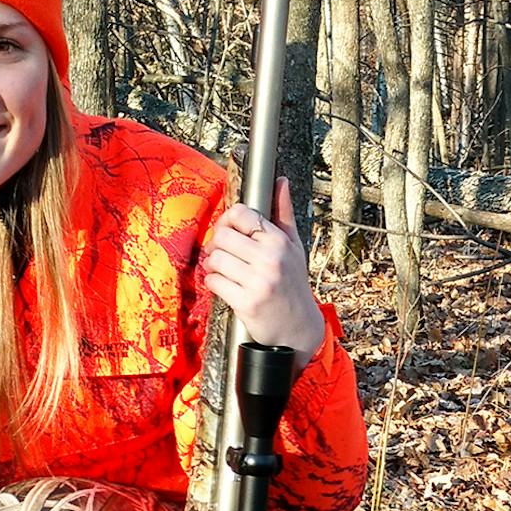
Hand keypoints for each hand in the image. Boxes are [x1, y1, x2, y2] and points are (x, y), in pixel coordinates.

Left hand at [201, 179, 325, 368]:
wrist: (298, 330)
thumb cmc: (293, 285)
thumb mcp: (294, 248)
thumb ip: (283, 214)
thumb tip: (281, 181)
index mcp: (279, 241)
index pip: (241, 214)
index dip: (227, 220)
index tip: (228, 231)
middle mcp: (270, 259)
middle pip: (222, 236)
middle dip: (216, 245)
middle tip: (221, 254)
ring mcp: (258, 281)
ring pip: (215, 259)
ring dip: (212, 265)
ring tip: (222, 271)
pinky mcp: (246, 303)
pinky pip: (214, 282)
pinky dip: (213, 283)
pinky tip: (224, 286)